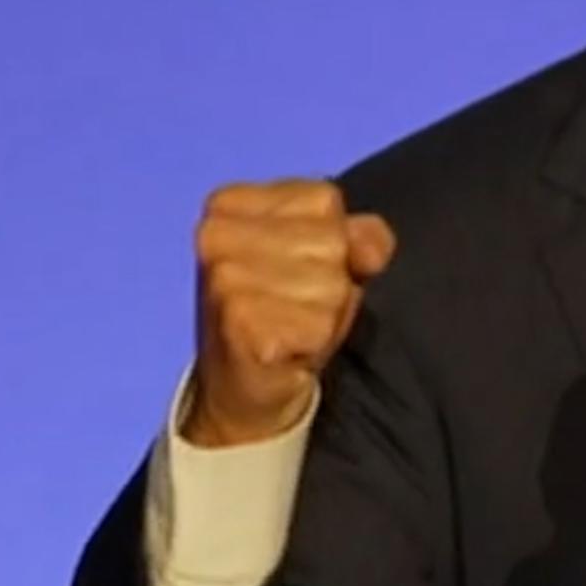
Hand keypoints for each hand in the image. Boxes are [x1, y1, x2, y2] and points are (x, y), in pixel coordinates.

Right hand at [182, 179, 395, 446]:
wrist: (242, 385)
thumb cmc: (286, 309)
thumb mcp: (330, 257)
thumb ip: (363, 235)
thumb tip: (369, 252)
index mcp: (229, 203)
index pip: (326, 200)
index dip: (335, 240)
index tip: (297, 266)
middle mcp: (216, 233)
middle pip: (332, 242)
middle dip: (332, 280)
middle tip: (295, 304)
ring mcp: (224, 279)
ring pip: (331, 285)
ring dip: (325, 315)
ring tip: (291, 325)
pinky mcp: (238, 323)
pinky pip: (319, 325)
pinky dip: (314, 343)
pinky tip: (285, 349)